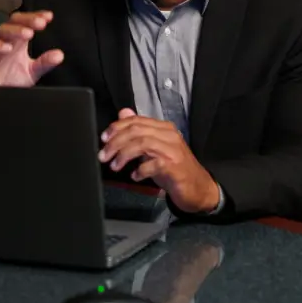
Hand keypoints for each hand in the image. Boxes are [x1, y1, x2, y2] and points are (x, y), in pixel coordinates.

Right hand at [0, 11, 63, 86]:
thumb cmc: (9, 80)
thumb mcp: (32, 72)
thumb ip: (45, 63)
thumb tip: (59, 55)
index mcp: (18, 42)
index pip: (26, 23)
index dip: (36, 17)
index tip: (48, 16)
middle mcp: (6, 41)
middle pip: (14, 21)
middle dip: (27, 20)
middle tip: (40, 22)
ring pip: (1, 30)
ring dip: (15, 30)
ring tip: (28, 34)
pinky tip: (7, 48)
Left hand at [99, 109, 219, 213]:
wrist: (198, 188)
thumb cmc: (172, 168)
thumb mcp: (152, 148)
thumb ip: (138, 132)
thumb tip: (123, 113)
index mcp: (163, 128)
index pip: (136, 120)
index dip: (116, 127)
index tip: (103, 138)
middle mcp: (169, 135)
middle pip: (136, 131)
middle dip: (115, 142)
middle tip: (103, 155)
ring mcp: (173, 150)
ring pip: (142, 144)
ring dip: (124, 155)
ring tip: (115, 166)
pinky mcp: (175, 166)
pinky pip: (152, 164)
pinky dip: (140, 170)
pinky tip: (135, 176)